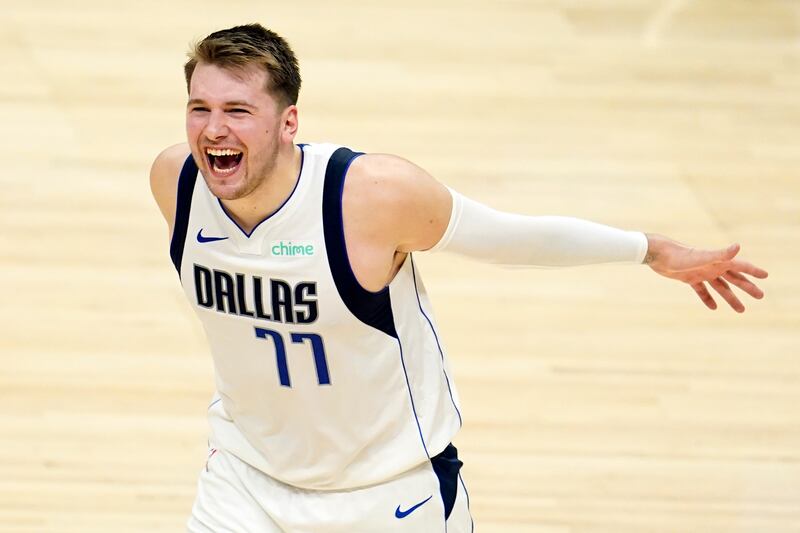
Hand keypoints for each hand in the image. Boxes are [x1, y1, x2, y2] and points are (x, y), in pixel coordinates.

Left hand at [644, 234, 767, 312]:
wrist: (658, 254)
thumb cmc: (679, 255)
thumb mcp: (702, 257)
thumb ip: (720, 254)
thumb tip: (738, 246)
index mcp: (718, 261)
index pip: (740, 266)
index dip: (753, 271)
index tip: (765, 276)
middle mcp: (712, 266)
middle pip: (734, 278)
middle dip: (747, 287)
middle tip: (761, 296)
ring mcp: (701, 272)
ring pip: (720, 287)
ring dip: (731, 297)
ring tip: (741, 310)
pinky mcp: (689, 278)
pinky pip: (702, 290)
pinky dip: (708, 298)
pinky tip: (714, 307)